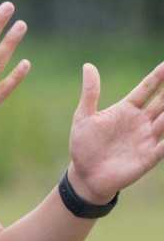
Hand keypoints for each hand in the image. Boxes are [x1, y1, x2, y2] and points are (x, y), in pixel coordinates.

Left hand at [67, 61, 163, 203]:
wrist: (85, 175)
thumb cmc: (84, 145)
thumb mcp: (84, 116)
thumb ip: (90, 92)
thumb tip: (88, 65)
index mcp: (126, 109)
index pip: (147, 89)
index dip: (158, 77)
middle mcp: (141, 121)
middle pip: (163, 102)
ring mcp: (147, 138)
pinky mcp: (150, 156)